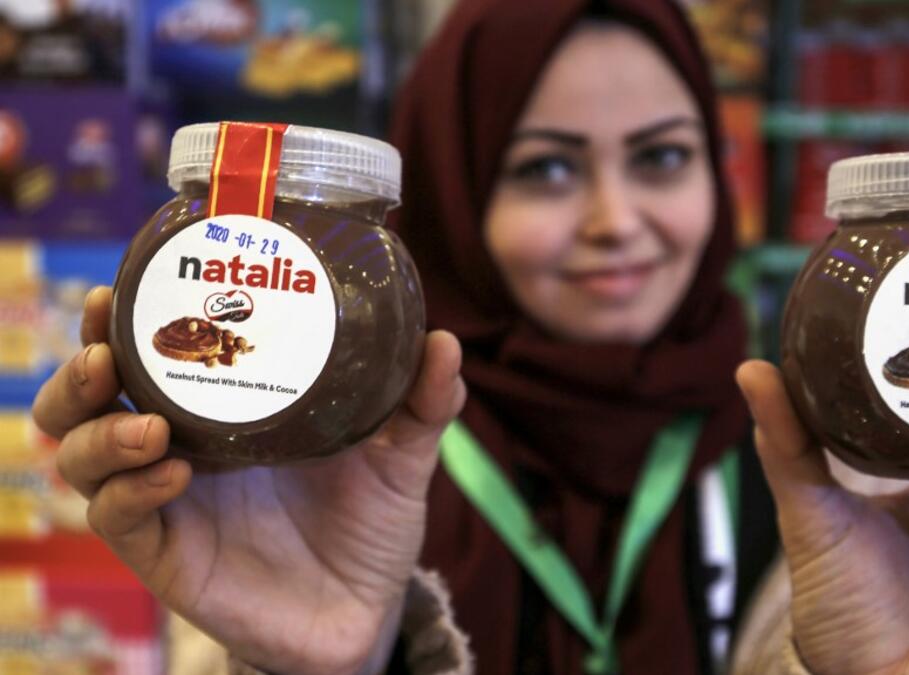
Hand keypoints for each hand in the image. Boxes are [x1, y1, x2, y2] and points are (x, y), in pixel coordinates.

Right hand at [33, 287, 465, 674]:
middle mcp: (182, 445)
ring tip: (146, 424)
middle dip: (80, 371)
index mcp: (225, 407)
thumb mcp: (401, 453)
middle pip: (88, 401)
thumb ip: (422, 402)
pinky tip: (173, 472)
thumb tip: (443, 340)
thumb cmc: (370, 521)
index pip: (149, 353)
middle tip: (106, 352)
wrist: (370, 606)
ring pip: (82, 458)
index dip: (120, 321)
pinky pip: (119, 520)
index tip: (118, 289)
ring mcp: (168, 501)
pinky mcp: (168, 554)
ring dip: (98, 432)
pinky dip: (132, 491)